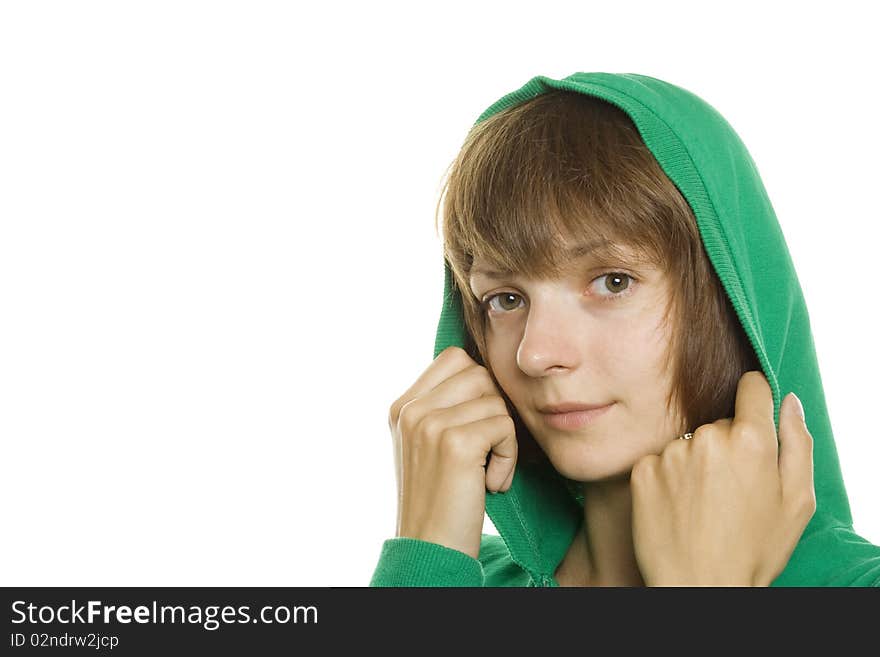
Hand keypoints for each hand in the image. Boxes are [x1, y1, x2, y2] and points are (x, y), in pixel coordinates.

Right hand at [387, 346, 517, 559]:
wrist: (429, 549)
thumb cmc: (439, 500)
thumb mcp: (427, 446)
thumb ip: (444, 408)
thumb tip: (485, 374)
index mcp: (402, 406)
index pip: (454, 359)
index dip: (479, 388)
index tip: (477, 429)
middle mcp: (410, 410)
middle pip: (479, 373)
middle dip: (495, 410)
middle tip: (487, 450)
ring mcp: (428, 424)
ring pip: (496, 399)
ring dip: (505, 437)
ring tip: (487, 471)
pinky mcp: (454, 443)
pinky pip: (505, 426)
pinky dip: (509, 458)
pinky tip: (491, 484)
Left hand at [630, 371, 815, 585]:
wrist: (698, 588)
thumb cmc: (754, 550)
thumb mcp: (797, 502)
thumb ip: (796, 442)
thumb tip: (787, 399)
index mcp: (751, 439)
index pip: (752, 387)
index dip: (756, 400)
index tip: (753, 416)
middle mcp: (707, 437)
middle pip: (719, 423)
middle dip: (727, 447)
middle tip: (730, 491)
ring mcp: (670, 453)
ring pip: (689, 444)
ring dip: (695, 464)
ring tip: (702, 505)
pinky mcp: (642, 470)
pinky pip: (660, 461)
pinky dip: (668, 478)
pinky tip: (677, 507)